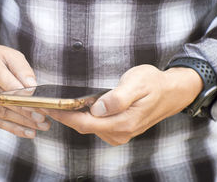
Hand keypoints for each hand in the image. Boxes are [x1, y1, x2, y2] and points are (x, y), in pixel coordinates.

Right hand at [0, 31, 50, 138]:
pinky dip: (13, 128)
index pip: (1, 79)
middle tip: (43, 118)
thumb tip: (33, 89)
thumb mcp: (11, 56)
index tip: (38, 101)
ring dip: (22, 122)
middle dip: (24, 110)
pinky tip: (29, 131)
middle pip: (0, 99)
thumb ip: (23, 70)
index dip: (20, 92)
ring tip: (41, 125)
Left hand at [43, 65, 202, 145]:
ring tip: (57, 103)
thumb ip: (117, 98)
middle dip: (63, 116)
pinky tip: (76, 107)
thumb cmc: (154, 83)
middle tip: (44, 103)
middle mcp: (119, 133)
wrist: (172, 92)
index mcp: (122, 122)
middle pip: (83, 127)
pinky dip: (83, 117)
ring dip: (72, 117)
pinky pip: (95, 126)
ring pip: (88, 127)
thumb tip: (98, 108)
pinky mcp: (118, 130)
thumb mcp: (137, 83)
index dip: (64, 115)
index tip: (48, 106)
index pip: (84, 123)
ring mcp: (119, 133)